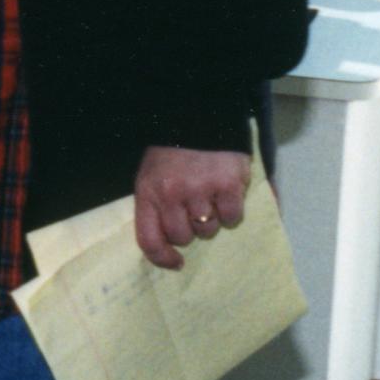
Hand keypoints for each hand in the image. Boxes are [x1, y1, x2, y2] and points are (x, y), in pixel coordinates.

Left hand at [133, 145, 249, 270]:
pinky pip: (232, 217)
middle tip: (194, 209)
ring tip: (210, 196)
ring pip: (208, 230)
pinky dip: (232, 210)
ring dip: (211, 218)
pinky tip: (227, 194)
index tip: (176, 262)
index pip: (149, 240)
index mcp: (148, 192)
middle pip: (183, 237)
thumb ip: (156, 207)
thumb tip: (170, 250)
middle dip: (190, 228)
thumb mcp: (151, 176)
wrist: (197, 117)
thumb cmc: (172, 153)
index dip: (162, 258)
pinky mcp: (226, 185)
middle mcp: (171, 194)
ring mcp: (200, 190)